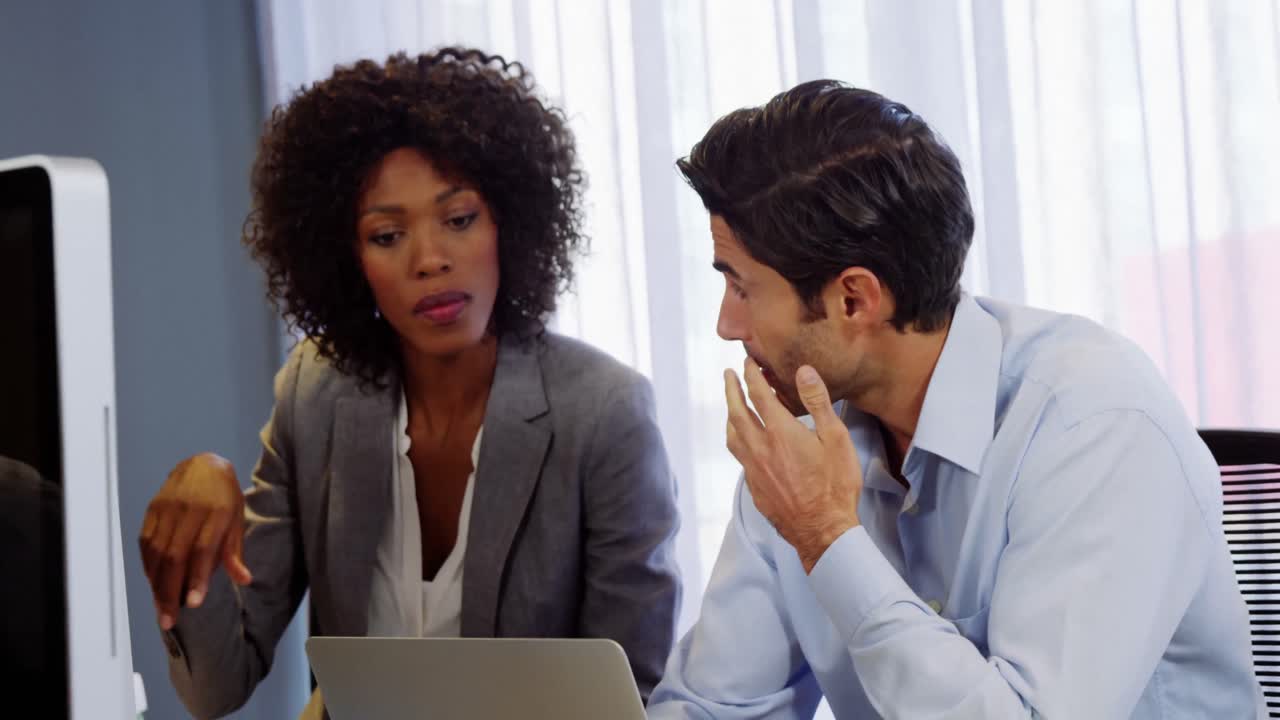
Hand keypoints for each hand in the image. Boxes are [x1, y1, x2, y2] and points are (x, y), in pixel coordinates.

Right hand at [138, 453, 251, 629]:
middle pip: (175, 556)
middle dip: (170, 591)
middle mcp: (189, 510)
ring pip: (157, 553)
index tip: (193, 603)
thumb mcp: (236, 520)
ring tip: (161, 609)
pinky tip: (153, 584)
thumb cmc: (225, 497)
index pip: (203, 549)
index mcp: (216, 512)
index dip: (197, 577)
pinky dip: (148, 567)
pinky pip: (146, 543)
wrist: (202, 464)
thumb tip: (244, 580)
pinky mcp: (152, 510)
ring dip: (156, 584)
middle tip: (170, 620)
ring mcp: (167, 509)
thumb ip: (235, 551)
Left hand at [724, 359, 862, 572]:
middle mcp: (760, 448)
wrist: (823, 531)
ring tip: (732, 405)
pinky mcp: (754, 486)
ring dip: (730, 415)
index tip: (747, 362)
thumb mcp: (836, 439)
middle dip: (731, 390)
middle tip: (727, 375)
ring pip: (732, 435)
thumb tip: (803, 371)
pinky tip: (745, 441)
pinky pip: (739, 455)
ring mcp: (754, 469)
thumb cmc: (835, 486)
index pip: (758, 394)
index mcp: (780, 432)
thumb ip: (817, 403)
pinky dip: (738, 439)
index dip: (751, 375)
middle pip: (737, 412)